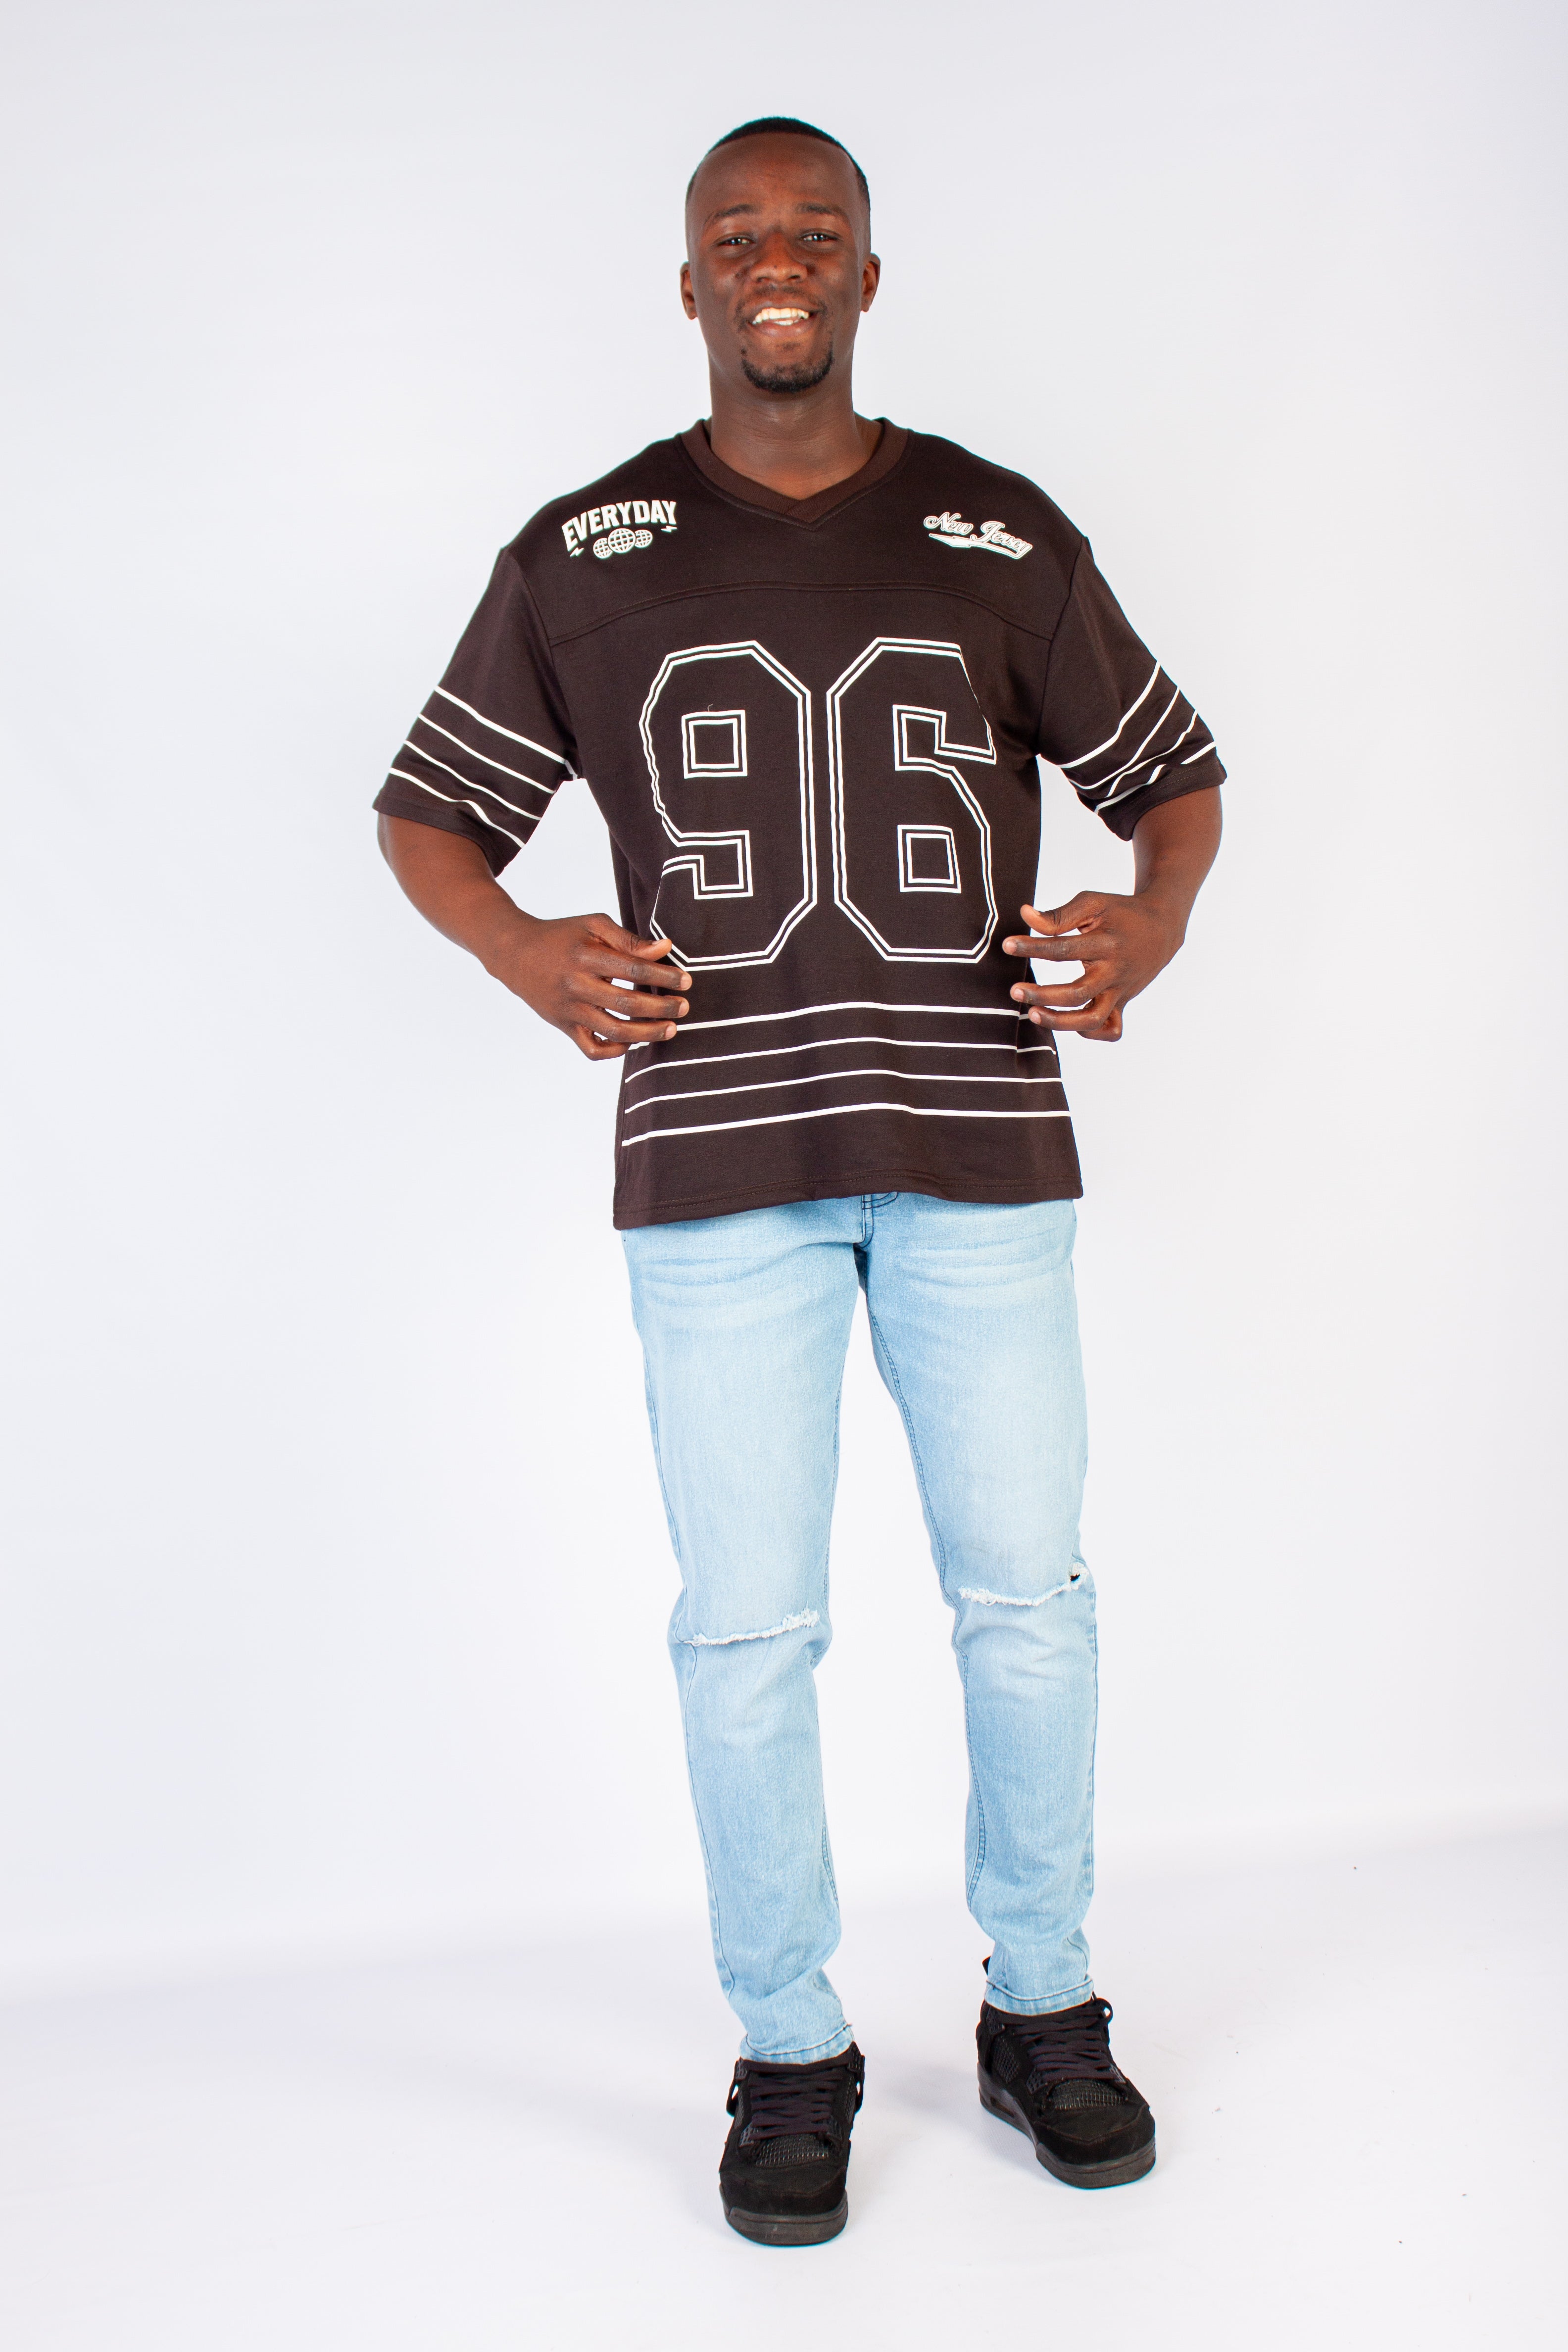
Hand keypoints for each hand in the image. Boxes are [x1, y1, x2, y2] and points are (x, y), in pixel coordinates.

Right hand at [493, 910, 691, 1060]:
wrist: (515, 953)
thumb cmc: (562, 936)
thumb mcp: (593, 925)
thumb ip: (629, 939)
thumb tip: (665, 948)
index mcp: (586, 955)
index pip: (633, 967)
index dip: (664, 976)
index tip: (686, 981)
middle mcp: (576, 984)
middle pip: (627, 1002)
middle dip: (662, 1007)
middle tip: (684, 1008)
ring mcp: (569, 1009)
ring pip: (613, 1030)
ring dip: (647, 1033)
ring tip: (671, 1029)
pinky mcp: (563, 1026)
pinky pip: (591, 1049)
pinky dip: (615, 1050)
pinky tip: (633, 1040)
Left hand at [1002, 891, 1186, 1042]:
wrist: (1163, 927)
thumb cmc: (1121, 912)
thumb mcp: (1093, 904)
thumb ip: (1059, 914)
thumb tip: (1024, 915)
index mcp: (1107, 944)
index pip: (1063, 950)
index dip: (1032, 948)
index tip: (1008, 945)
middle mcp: (1115, 972)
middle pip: (1076, 994)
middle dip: (1042, 994)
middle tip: (1015, 989)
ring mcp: (1120, 991)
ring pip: (1092, 1020)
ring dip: (1059, 1022)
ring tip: (1032, 1014)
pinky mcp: (1123, 1002)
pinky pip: (1111, 1030)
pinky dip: (1090, 1032)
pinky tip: (1068, 1022)